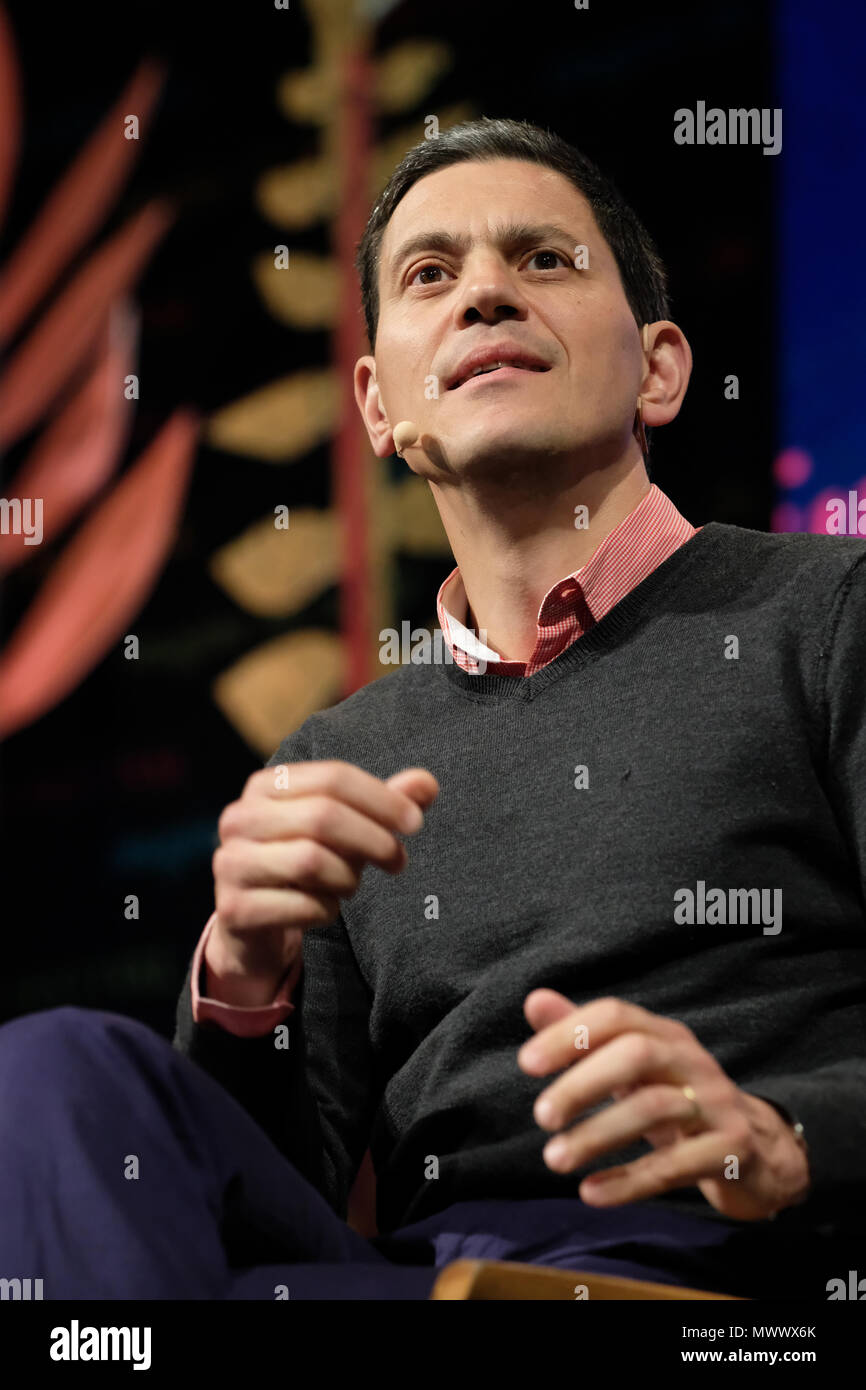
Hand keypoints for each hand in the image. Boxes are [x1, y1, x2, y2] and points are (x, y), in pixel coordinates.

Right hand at [208, 761, 438, 1000]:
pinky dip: (326, 910)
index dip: (381, 798)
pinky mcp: (233, 908)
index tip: (415, 822)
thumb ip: (384, 804)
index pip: (332, 777)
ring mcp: (230, 863)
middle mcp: (239, 818)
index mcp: (266, 785)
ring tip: (351, 885)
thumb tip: (428, 783)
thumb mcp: (348, 830)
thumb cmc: (308, 863)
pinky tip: (324, 909)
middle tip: (399, 861)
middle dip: (373, 840)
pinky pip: (301, 905)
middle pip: (323, 816)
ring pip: (311, 861)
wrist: (256, 924)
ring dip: (347, 878)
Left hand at [517, 990, 810, 1220]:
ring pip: (655, 1109)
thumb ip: (584, 1035)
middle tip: (541, 1116)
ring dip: (597, 1135)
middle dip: (583, 1083)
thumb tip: (534, 1000)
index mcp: (665, 1034)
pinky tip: (590, 1193)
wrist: (760, 1152)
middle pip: (637, 1054)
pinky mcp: (732, 1151)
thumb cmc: (680, 1101)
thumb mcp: (633, 1068)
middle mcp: (693, 1061)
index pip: (616, 1016)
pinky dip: (629, 1181)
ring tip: (554, 1159)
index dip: (570, 1034)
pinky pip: (677, 1165)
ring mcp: (716, 1105)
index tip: (527, 1063)